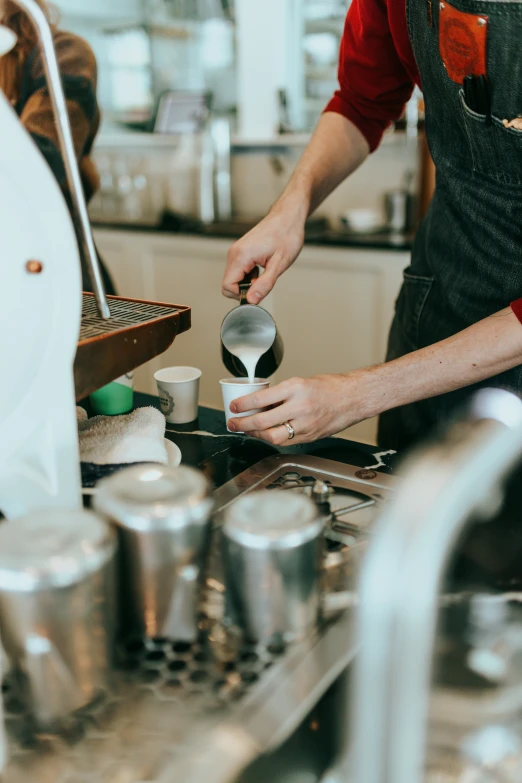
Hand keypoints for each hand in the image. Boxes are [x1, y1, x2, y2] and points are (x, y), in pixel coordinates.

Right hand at [222, 207, 304, 304]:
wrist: (288, 217)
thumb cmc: (286, 236)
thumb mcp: (279, 264)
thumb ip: (264, 284)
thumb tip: (251, 300)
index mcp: (241, 256)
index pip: (227, 287)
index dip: (242, 295)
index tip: (257, 292)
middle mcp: (234, 253)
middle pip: (228, 284)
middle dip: (245, 289)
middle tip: (263, 282)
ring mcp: (236, 251)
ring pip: (233, 278)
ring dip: (248, 282)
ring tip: (265, 272)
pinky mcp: (240, 251)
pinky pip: (238, 270)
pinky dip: (248, 275)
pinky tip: (262, 268)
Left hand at [227, 372, 371, 444]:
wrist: (353, 398)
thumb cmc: (329, 387)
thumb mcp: (301, 382)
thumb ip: (281, 394)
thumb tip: (258, 404)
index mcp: (296, 388)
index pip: (261, 398)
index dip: (243, 405)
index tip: (234, 406)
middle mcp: (300, 406)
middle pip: (263, 421)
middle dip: (243, 424)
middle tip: (233, 422)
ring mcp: (306, 424)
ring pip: (272, 436)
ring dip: (255, 435)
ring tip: (247, 430)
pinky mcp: (310, 436)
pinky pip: (285, 441)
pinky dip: (272, 438)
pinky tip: (265, 434)